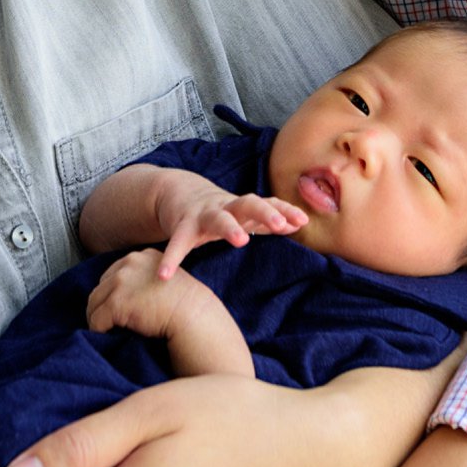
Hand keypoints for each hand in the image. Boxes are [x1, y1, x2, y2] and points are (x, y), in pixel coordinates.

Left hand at [86, 248, 204, 340]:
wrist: (193, 316)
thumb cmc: (186, 304)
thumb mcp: (167, 277)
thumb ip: (147, 277)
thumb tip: (130, 293)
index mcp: (142, 256)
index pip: (114, 273)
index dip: (113, 292)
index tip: (115, 307)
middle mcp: (129, 263)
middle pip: (101, 286)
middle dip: (102, 304)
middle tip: (105, 321)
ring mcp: (121, 282)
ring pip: (94, 303)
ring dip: (96, 317)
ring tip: (103, 330)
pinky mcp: (116, 303)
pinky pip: (97, 320)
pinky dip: (97, 330)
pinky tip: (104, 337)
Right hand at [156, 189, 305, 275]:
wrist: (178, 192)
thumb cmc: (218, 209)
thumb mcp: (243, 212)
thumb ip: (268, 219)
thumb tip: (301, 223)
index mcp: (242, 207)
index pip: (268, 204)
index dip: (285, 210)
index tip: (302, 221)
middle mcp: (225, 207)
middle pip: (248, 204)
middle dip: (265, 212)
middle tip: (280, 223)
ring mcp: (203, 214)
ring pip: (218, 218)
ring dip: (230, 227)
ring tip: (241, 240)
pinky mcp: (182, 225)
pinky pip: (178, 242)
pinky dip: (171, 258)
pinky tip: (165, 275)